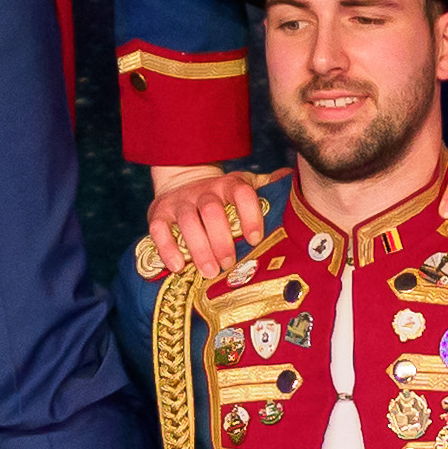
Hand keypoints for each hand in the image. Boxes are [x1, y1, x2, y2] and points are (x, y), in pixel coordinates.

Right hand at [138, 162, 269, 282]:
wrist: (182, 180)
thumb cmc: (221, 196)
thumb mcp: (243, 186)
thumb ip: (266, 186)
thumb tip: (289, 177)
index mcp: (228, 184)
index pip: (241, 193)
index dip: (249, 214)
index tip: (254, 239)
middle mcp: (203, 190)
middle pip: (212, 210)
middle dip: (221, 239)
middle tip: (228, 264)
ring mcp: (179, 201)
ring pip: (188, 221)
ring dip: (199, 248)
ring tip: (208, 271)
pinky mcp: (158, 212)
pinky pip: (159, 229)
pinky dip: (167, 248)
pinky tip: (178, 267)